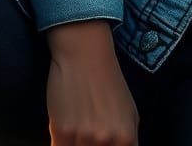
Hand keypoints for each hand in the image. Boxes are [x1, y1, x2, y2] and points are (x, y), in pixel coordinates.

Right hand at [45, 20, 138, 145]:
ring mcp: (84, 137)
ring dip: (74, 144)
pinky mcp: (61, 131)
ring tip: (78, 125)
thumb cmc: (108, 82)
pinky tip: (65, 130)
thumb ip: (126, 143)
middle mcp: (107, 140)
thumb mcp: (129, 114)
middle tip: (87, 132)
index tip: (98, 143)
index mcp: (126, 138)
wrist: (85, 54)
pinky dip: (61, 143)